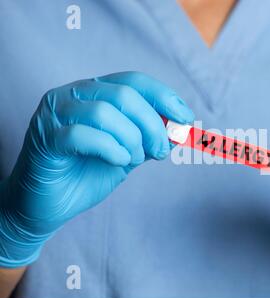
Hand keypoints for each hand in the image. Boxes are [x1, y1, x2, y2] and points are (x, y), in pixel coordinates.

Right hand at [0, 71, 193, 266]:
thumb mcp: (128, 153)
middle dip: (152, 125)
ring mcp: (55, 114)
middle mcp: (72, 95)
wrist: (48, 206)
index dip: (164, 97)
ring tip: (131, 160)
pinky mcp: (45, 138)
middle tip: (161, 151)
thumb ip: (149, 138)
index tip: (187, 119)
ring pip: (105, 112)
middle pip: (124, 95)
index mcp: (94, 92)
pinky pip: (83, 135)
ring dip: (130, 141)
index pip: (134, 81)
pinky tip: (117, 162)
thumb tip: (180, 128)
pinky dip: (110, 150)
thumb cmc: (87, 175)